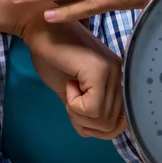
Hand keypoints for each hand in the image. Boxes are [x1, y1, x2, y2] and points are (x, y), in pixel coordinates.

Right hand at [22, 17, 126, 139]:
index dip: (96, 127)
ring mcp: (113, 71)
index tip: (76, 106)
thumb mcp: (70, 93)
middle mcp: (121, 75)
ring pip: (102, 120)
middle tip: (70, 96)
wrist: (40, 29)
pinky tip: (69, 82)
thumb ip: (84, 112)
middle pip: (112, 126)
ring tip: (69, 87)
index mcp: (118, 79)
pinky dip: (74, 105)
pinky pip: (92, 109)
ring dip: (77, 112)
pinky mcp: (100, 70)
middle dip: (84, 122)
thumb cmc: (52, 56)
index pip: (120, 123)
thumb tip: (90, 133)